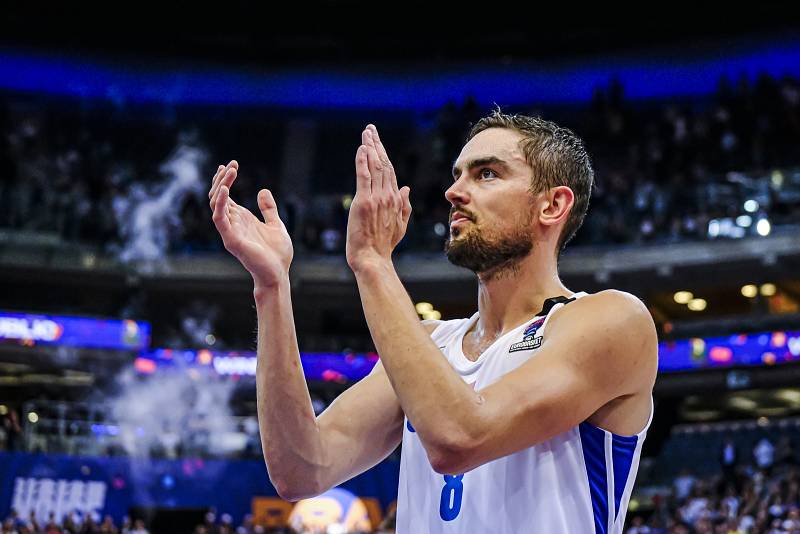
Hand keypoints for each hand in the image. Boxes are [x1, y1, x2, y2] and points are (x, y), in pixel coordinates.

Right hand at [209, 160, 292, 288]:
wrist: (279, 273)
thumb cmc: (277, 254)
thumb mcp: (275, 224)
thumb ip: (268, 209)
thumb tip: (263, 191)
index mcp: (241, 220)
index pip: (225, 196)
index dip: (225, 180)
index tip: (231, 165)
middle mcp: (232, 224)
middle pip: (218, 197)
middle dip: (222, 180)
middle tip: (231, 165)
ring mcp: (230, 231)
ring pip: (216, 205)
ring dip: (220, 187)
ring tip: (230, 171)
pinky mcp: (231, 239)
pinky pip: (220, 219)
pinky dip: (220, 203)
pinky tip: (225, 190)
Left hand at [345, 125, 410, 271]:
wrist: (372, 258)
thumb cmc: (383, 245)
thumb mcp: (400, 226)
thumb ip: (404, 206)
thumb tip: (406, 188)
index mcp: (395, 200)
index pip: (390, 172)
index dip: (384, 154)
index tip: (377, 142)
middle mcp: (388, 196)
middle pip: (383, 164)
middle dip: (377, 144)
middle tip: (370, 129)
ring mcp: (376, 198)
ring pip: (375, 166)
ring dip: (370, 147)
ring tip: (366, 132)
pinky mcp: (363, 202)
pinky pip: (364, 176)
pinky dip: (363, 161)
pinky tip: (362, 148)